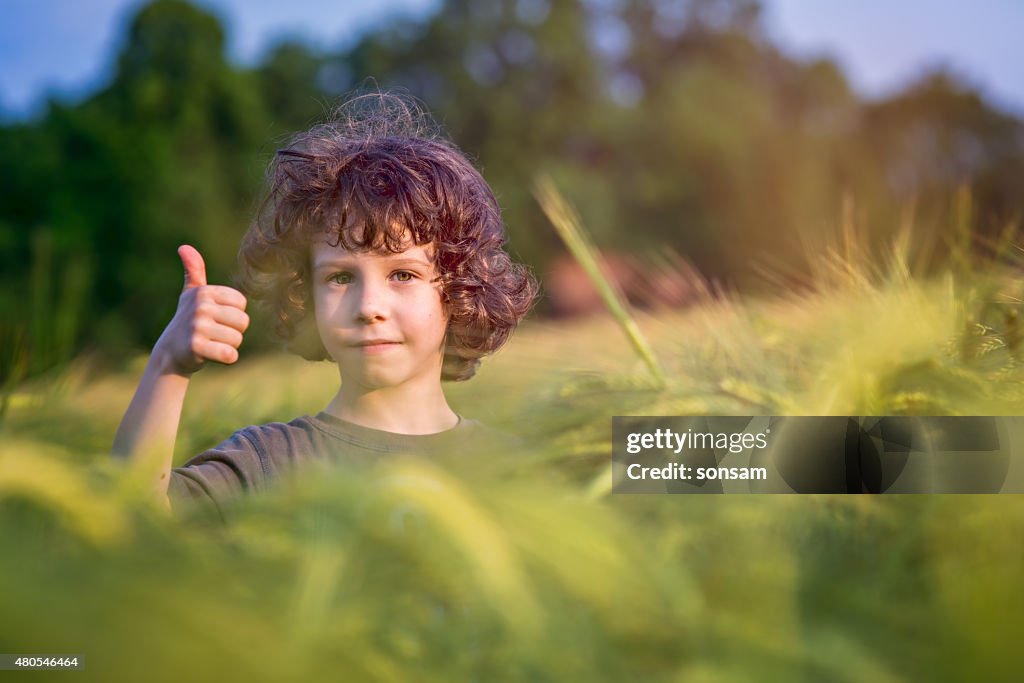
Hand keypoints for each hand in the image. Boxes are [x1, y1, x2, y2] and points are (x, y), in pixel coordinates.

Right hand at [153, 245, 249, 375]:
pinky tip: (211, 355)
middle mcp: (200, 306)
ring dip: (228, 345)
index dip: (233, 314)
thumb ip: (193, 272)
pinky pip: (230, 355)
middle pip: (243, 321)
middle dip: (233, 332)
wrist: (170, 353)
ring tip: (210, 343)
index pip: (242, 303)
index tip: (215, 318)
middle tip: (213, 334)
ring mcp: (197, 326)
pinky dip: (226, 358)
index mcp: (204, 292)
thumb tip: (184, 247)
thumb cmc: (187, 321)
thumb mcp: (190, 295)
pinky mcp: (196, 347)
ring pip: (237, 339)